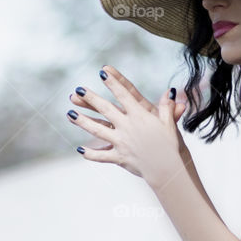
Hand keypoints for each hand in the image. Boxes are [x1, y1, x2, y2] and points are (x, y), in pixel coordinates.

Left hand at [68, 68, 187, 183]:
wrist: (167, 169)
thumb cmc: (170, 145)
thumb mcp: (169, 124)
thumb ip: (167, 107)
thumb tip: (170, 92)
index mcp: (140, 116)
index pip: (124, 95)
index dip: (113, 83)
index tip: (103, 72)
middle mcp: (127, 126)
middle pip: (105, 109)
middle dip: (90, 99)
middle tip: (78, 90)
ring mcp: (121, 142)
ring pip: (97, 129)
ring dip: (83, 121)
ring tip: (70, 114)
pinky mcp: (119, 157)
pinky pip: (101, 155)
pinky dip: (91, 153)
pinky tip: (80, 149)